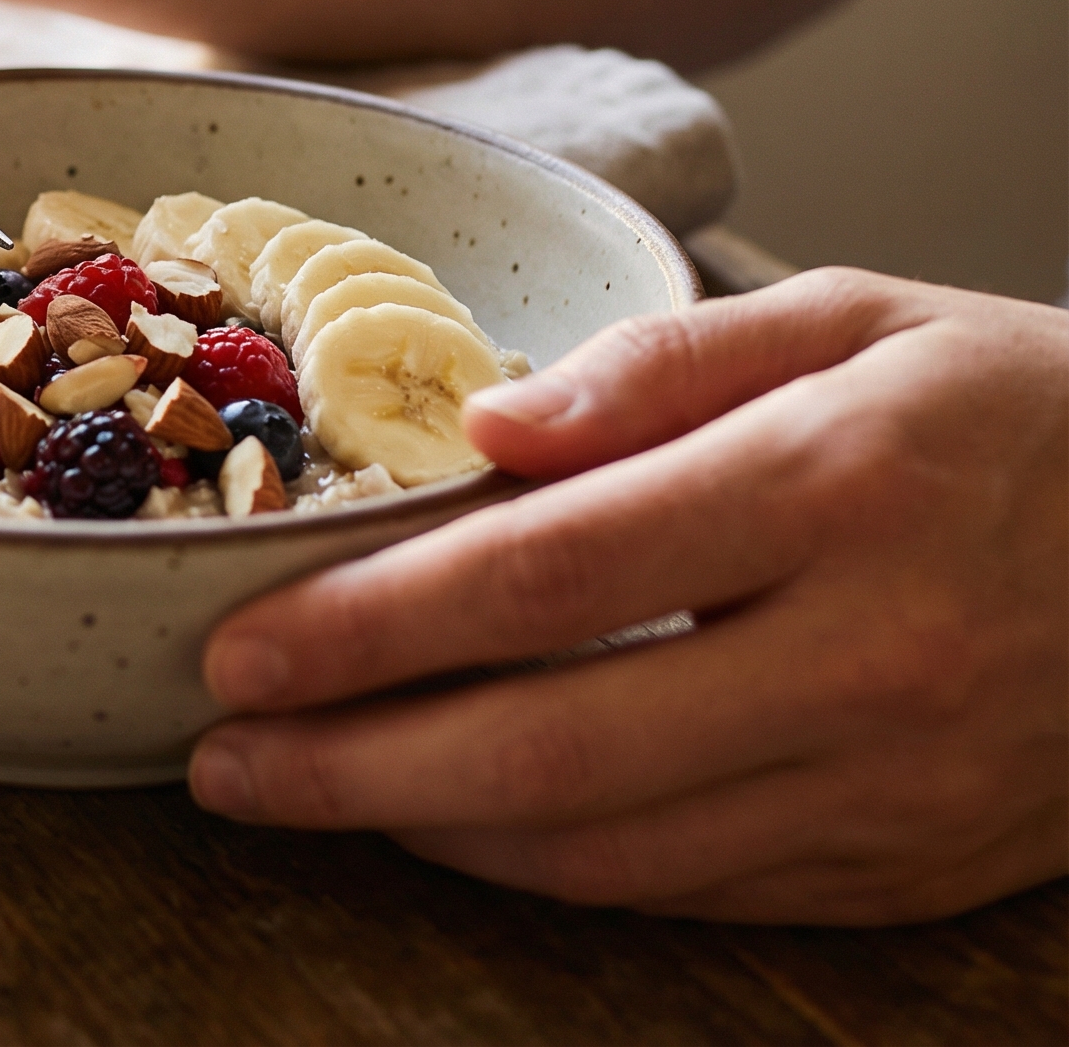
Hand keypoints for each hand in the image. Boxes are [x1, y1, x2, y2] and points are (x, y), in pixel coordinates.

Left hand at [189, 268, 1068, 922]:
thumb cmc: (1004, 411)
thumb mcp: (851, 322)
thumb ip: (661, 365)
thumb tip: (487, 428)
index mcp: (836, 490)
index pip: (548, 574)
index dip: (373, 623)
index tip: (242, 645)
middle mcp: (866, 658)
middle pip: (554, 743)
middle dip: (355, 764)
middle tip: (222, 761)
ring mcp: (892, 788)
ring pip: (607, 847)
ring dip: (426, 829)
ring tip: (298, 792)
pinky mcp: (903, 869)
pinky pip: (686, 891)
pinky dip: (545, 868)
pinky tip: (448, 825)